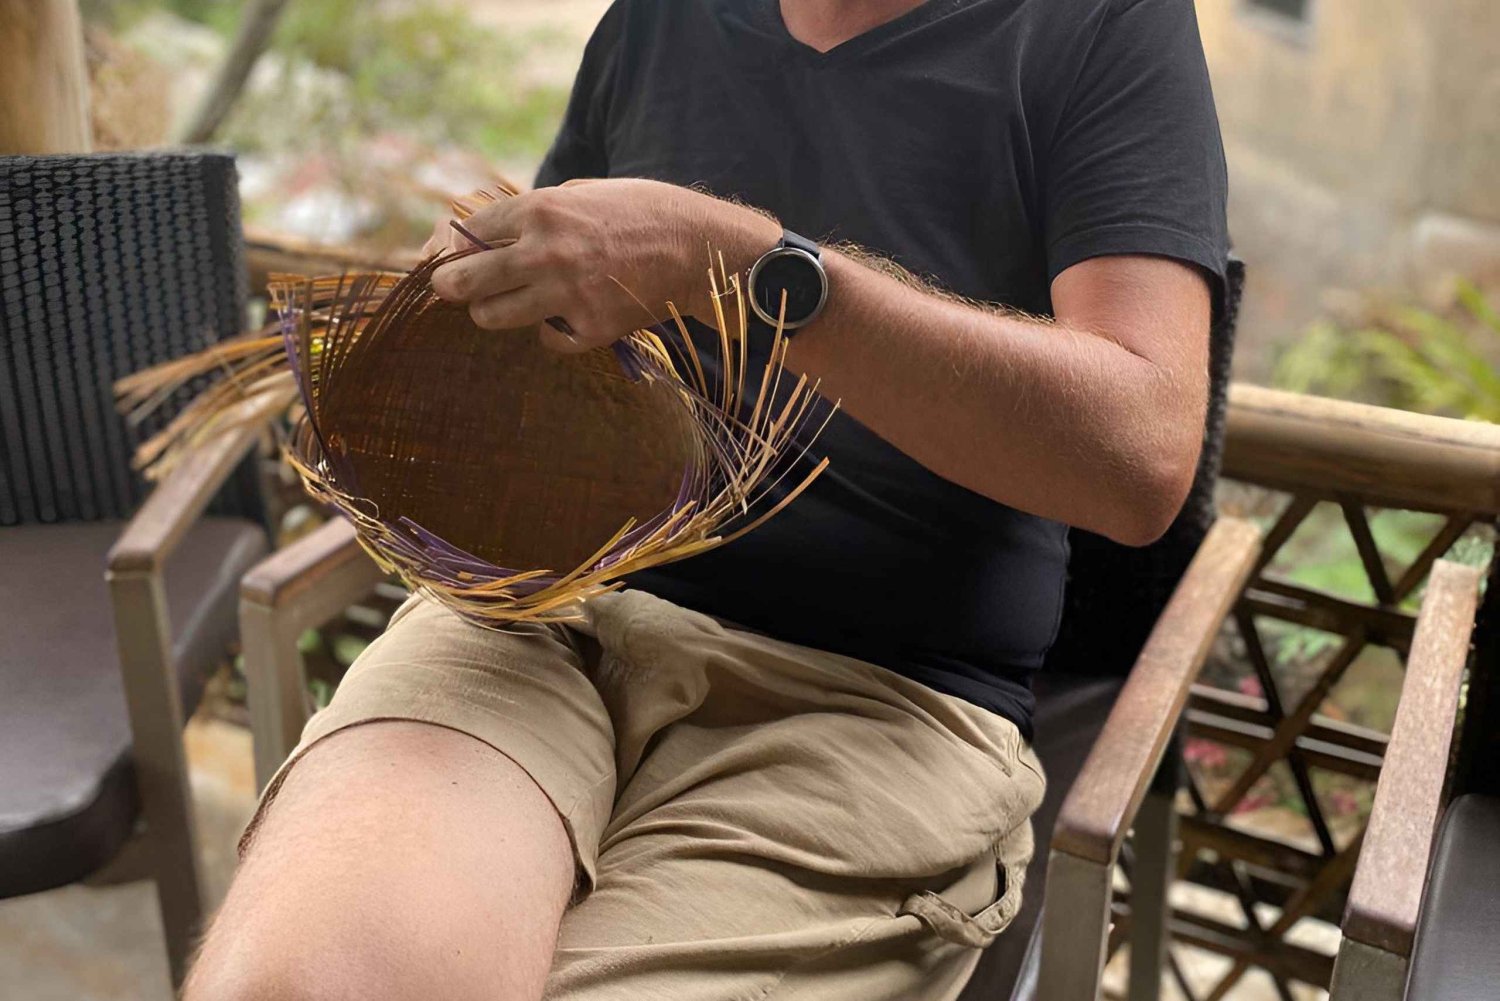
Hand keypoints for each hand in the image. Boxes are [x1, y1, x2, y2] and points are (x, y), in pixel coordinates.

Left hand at [427, 179, 776, 352]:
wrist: (699, 250)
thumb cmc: (641, 213)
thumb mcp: (582, 193)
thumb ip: (534, 213)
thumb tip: (482, 235)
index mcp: (540, 210)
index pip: (466, 234)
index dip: (449, 248)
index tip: (445, 259)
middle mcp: (545, 253)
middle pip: (464, 283)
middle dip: (450, 287)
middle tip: (452, 290)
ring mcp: (566, 295)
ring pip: (493, 318)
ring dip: (494, 312)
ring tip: (507, 305)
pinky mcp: (590, 328)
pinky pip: (547, 339)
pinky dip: (551, 331)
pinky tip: (567, 315)